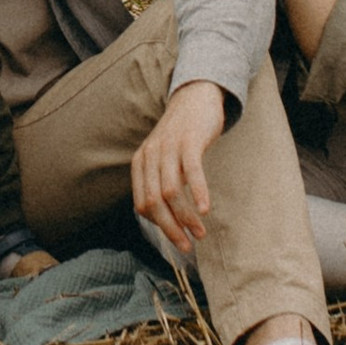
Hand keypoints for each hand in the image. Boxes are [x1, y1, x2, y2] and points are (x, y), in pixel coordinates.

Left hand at [132, 79, 227, 252]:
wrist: (195, 98)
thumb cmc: (181, 136)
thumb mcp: (163, 159)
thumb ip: (159, 184)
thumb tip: (164, 221)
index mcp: (140, 163)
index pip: (143, 205)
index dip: (159, 227)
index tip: (177, 239)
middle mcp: (150, 156)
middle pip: (155, 203)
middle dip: (171, 230)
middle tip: (187, 246)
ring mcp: (169, 147)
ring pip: (171, 192)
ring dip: (186, 218)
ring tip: (201, 233)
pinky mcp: (189, 141)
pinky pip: (191, 172)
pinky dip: (198, 193)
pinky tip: (205, 209)